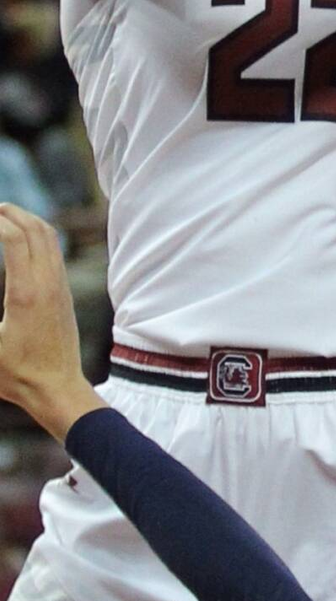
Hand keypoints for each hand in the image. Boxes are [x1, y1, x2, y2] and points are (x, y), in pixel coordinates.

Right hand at [0, 205, 103, 441]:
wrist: (57, 388)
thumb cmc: (17, 375)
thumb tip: (0, 299)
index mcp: (25, 293)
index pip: (14, 239)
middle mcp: (47, 283)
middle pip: (35, 229)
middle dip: (12, 212)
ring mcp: (60, 286)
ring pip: (50, 238)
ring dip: (28, 219)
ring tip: (6, 214)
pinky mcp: (64, 293)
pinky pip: (54, 252)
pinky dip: (39, 235)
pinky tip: (24, 238)